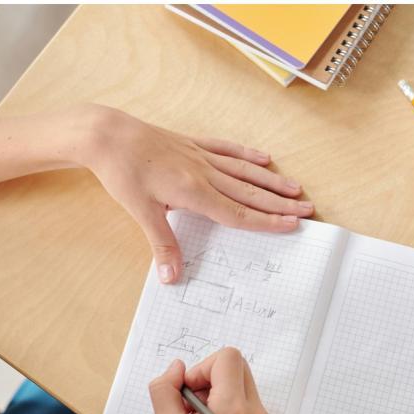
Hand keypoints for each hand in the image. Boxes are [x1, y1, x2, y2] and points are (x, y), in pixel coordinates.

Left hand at [83, 105, 313, 283]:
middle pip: (250, 192)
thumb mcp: (140, 212)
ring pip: (244, 171)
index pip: (238, 213)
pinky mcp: (192, 144)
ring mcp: (200, 156)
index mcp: (194, 193)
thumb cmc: (121, 173)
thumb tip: (172, 277)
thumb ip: (162, 244)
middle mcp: (204, 173)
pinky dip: (247, 154)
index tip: (291, 225)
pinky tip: (264, 157)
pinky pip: (226, 149)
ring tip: (295, 188)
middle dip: (280, 203)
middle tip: (307, 210)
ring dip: (271, 181)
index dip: (267, 221)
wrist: (106, 135)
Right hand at [149, 348, 273, 413]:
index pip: (227, 358)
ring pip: (241, 384)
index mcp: (233, 408)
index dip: (202, 367)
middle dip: (210, 377)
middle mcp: (255, 411)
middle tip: (192, 404)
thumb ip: (166, 391)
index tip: (189, 392)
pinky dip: (227, 406)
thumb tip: (176, 368)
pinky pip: (246, 402)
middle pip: (237, 367)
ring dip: (218, 392)